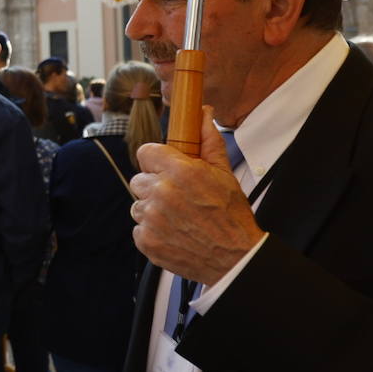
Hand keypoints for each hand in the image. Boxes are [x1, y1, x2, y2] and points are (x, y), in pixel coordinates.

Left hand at [129, 105, 264, 283]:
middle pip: (139, 179)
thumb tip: (202, 113)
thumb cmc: (231, 215)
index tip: (165, 168)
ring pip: (137, 204)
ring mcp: (151, 218)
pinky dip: (152, 230)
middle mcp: (161, 192)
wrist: (235, 258)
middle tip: (177, 197)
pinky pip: (138, 227)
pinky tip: (173, 232)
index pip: (145, 152)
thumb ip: (208, 141)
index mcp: (180, 171)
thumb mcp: (224, 173)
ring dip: (152, 209)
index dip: (156, 160)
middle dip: (155, 186)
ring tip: (178, 217)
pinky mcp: (145, 240)